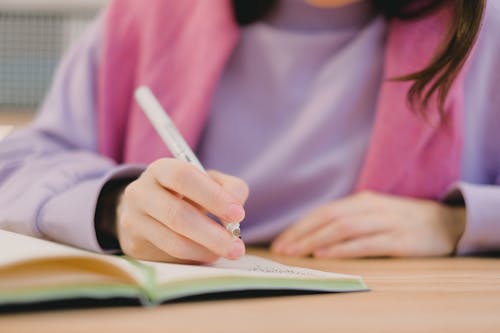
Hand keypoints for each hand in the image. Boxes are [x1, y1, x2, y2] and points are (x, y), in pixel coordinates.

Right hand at [116, 158, 248, 263]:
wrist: (148, 210)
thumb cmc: (187, 193)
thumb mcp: (209, 182)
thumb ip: (231, 188)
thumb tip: (236, 212)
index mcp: (160, 170)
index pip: (183, 177)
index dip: (212, 196)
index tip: (238, 214)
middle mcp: (140, 193)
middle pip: (176, 214)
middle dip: (212, 233)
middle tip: (237, 246)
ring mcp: (134, 221)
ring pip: (173, 241)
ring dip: (206, 250)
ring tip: (227, 252)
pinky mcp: (135, 246)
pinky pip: (169, 257)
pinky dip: (194, 258)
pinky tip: (208, 255)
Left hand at [271, 191, 465, 257]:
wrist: (447, 222)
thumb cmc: (404, 220)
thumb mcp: (375, 213)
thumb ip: (349, 219)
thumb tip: (315, 235)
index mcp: (362, 201)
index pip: (324, 212)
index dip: (301, 226)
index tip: (282, 240)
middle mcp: (371, 208)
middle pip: (329, 218)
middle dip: (302, 234)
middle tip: (282, 249)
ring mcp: (386, 223)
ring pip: (344, 228)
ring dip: (316, 240)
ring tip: (297, 252)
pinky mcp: (400, 240)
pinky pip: (366, 243)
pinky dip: (343, 248)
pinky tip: (325, 255)